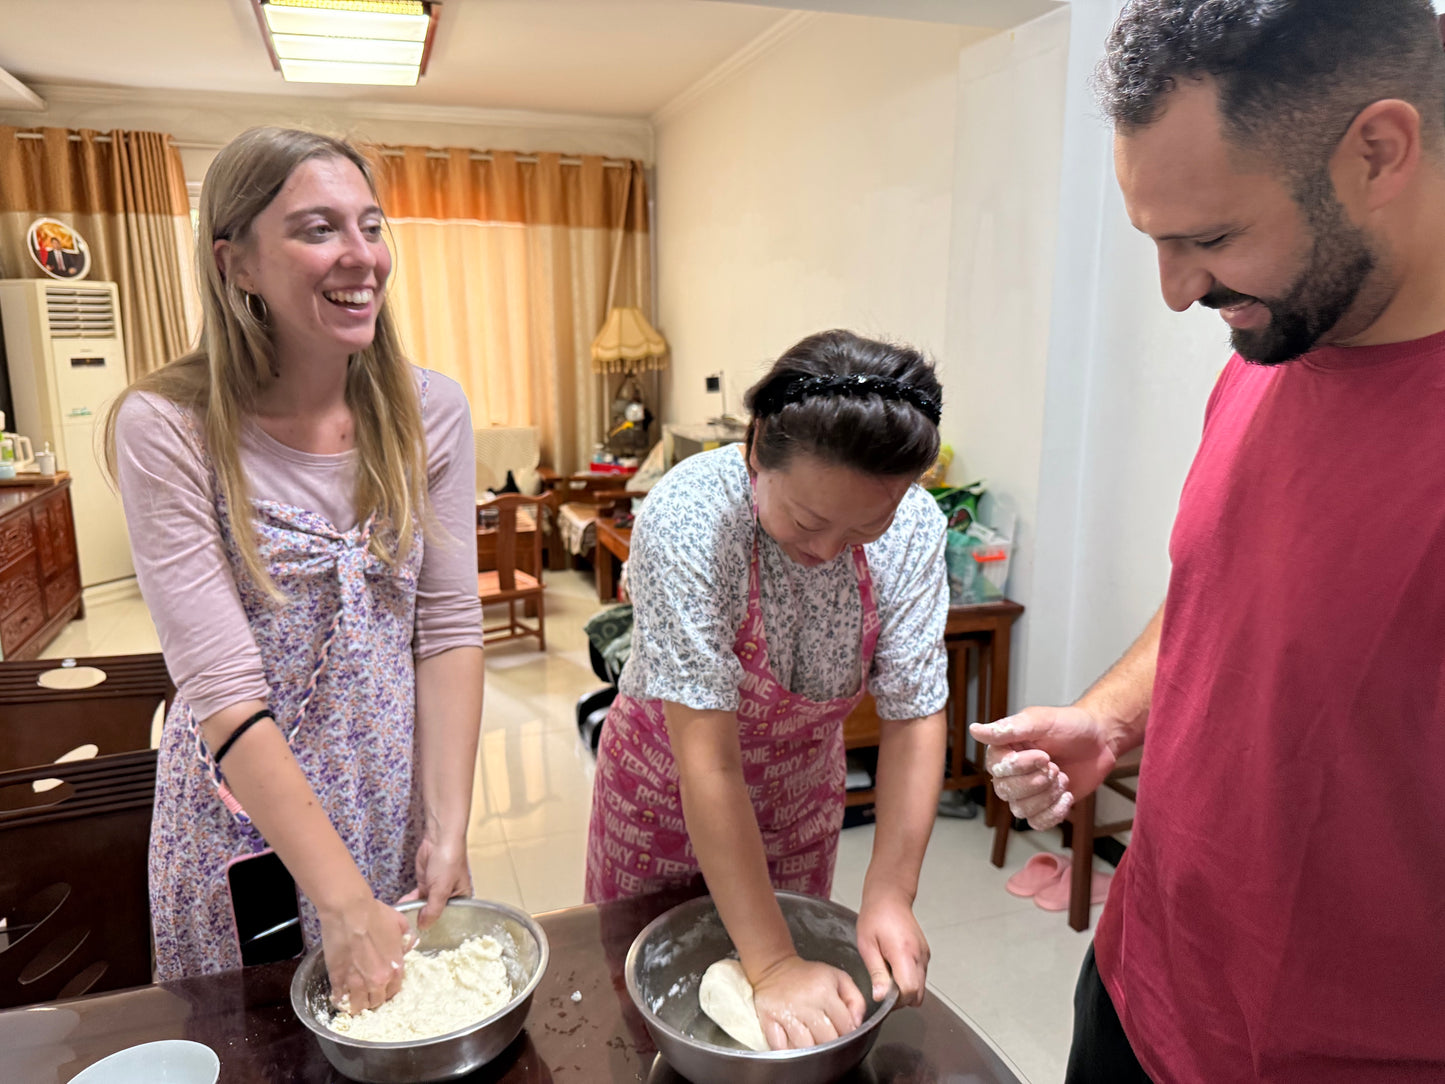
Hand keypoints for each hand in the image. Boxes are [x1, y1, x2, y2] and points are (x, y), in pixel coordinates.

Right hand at [318, 894, 411, 1012]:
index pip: (394, 991)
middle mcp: (378, 980)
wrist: (349, 910)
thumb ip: (406, 939)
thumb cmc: (375, 914)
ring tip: (352, 998)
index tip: (382, 987)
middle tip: (366, 992)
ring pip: (358, 1005)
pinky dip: (340, 999)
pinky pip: (340, 998)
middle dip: (372, 999)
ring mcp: (357, 981)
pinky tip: (340, 996)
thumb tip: (407, 947)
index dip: (387, 990)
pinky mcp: (338, 979)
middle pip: (376, 1001)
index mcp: (395, 968)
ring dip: (356, 1003)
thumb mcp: (400, 924)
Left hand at [397, 835, 471, 928]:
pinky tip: (402, 910)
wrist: (438, 839)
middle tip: (411, 934)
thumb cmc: (448, 862)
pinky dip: (410, 903)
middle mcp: (450, 897)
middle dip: (424, 922)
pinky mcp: (425, 884)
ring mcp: (436, 891)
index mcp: (462, 899)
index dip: (440, 929)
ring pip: (425, 907)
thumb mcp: (441, 889)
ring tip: (403, 924)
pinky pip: (417, 898)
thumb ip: (432, 910)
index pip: (451, 919)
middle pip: (436, 914)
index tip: (426, 939)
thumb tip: (424, 927)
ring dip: (415, 913)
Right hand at [751, 955, 866, 1049]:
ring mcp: (784, 1012)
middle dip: (832, 1045)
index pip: (845, 1025)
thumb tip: (857, 1024)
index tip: (844, 1033)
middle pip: (826, 1039)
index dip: (848, 1033)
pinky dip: (788, 1052)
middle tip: (829, 1041)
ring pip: (804, 1047)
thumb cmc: (809, 976)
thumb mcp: (838, 978)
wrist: (776, 967)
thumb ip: (856, 999)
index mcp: (824, 991)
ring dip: (811, 1052)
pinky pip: (780, 1046)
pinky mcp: (768, 1018)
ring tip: (813, 1045)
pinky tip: (794, 1047)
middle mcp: (804, 1002)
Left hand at [856, 885, 927, 1006]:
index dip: (896, 1000)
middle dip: (901, 998)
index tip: (882, 995)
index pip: (910, 991)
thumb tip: (880, 997)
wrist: (889, 897)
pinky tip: (894, 967)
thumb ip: (876, 973)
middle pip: (918, 994)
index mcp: (904, 953)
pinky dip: (909, 978)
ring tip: (887, 973)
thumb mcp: (867, 946)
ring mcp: (924, 955)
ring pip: (921, 987)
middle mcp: (919, 955)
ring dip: (905, 988)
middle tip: (883, 987)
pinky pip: (920, 976)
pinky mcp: (925, 953)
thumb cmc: (876, 917)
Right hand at [970, 705, 1117, 829]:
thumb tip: (974, 730)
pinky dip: (1054, 812)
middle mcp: (1011, 772)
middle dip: (1036, 782)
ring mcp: (1027, 792)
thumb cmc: (1070, 725)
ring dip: (1046, 796)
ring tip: (1062, 777)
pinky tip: (1067, 795)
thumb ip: (1008, 728)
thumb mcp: (1040, 721)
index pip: (997, 769)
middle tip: (1055, 766)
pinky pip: (1037, 822)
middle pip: (1005, 791)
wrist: (1100, 740)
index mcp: (1004, 749)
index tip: (1044, 754)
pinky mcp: (1044, 806)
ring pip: (1020, 810)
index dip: (1021, 766)